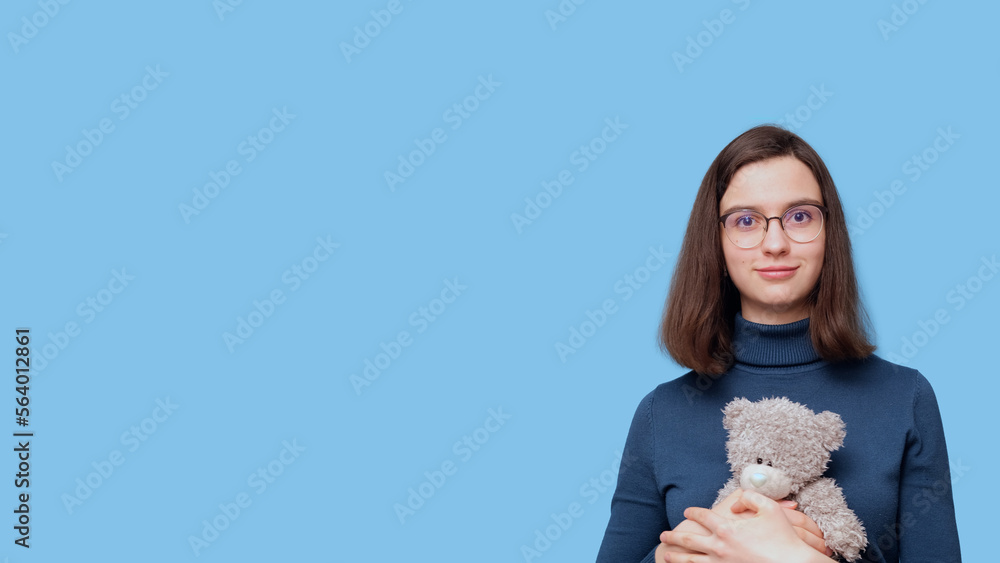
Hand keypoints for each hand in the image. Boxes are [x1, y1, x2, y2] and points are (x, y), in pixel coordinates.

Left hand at [657, 490, 833, 562]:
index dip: (694, 512)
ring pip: (691, 561)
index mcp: (727, 529)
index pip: (703, 516)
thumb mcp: (770, 508)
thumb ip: (749, 498)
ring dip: (676, 557)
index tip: (688, 511)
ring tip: (666, 554)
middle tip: (664, 535)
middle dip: (674, 537)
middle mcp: (719, 548)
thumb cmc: (784, 538)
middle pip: (689, 540)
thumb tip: (733, 505)